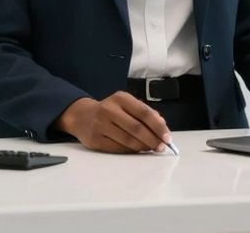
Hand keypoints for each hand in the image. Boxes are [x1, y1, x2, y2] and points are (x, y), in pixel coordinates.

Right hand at [54, 92, 172, 153]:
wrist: (82, 116)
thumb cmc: (111, 111)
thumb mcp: (126, 104)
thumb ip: (144, 113)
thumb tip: (161, 125)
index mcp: (120, 98)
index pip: (144, 113)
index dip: (158, 126)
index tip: (167, 137)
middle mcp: (109, 110)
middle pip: (137, 128)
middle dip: (152, 139)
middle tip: (161, 147)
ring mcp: (100, 125)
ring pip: (128, 140)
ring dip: (143, 147)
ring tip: (151, 149)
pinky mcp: (95, 140)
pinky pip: (118, 148)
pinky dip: (131, 151)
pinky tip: (137, 150)